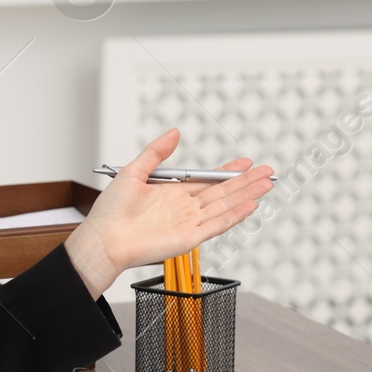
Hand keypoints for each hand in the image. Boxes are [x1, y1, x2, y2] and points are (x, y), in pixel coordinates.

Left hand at [63, 128, 274, 297]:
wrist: (104, 239)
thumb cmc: (111, 212)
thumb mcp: (134, 171)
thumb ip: (156, 152)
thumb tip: (175, 132)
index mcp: (173, 193)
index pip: (208, 180)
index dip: (228, 171)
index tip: (246, 162)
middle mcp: (184, 208)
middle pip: (222, 193)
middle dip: (246, 182)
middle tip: (268, 171)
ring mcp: (189, 223)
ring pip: (225, 206)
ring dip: (247, 195)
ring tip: (267, 185)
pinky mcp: (189, 238)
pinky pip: (217, 225)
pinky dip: (235, 216)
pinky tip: (250, 206)